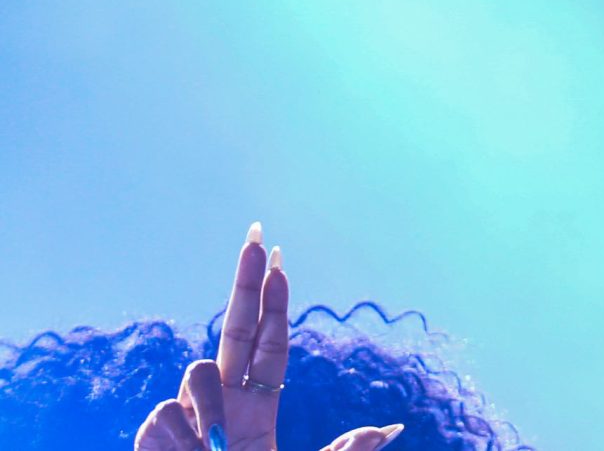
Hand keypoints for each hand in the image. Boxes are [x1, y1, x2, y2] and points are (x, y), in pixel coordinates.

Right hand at [133, 224, 405, 450]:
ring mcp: (185, 418)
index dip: (274, 305)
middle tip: (257, 233)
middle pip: (233, 328)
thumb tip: (393, 429)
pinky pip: (165, 414)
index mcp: (260, 410)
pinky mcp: (151, 435)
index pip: (269, 346)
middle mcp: (221, 406)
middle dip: (243, 280)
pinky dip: (178, 439)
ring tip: (215, 448)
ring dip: (210, 407)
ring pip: (198, 372)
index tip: (280, 261)